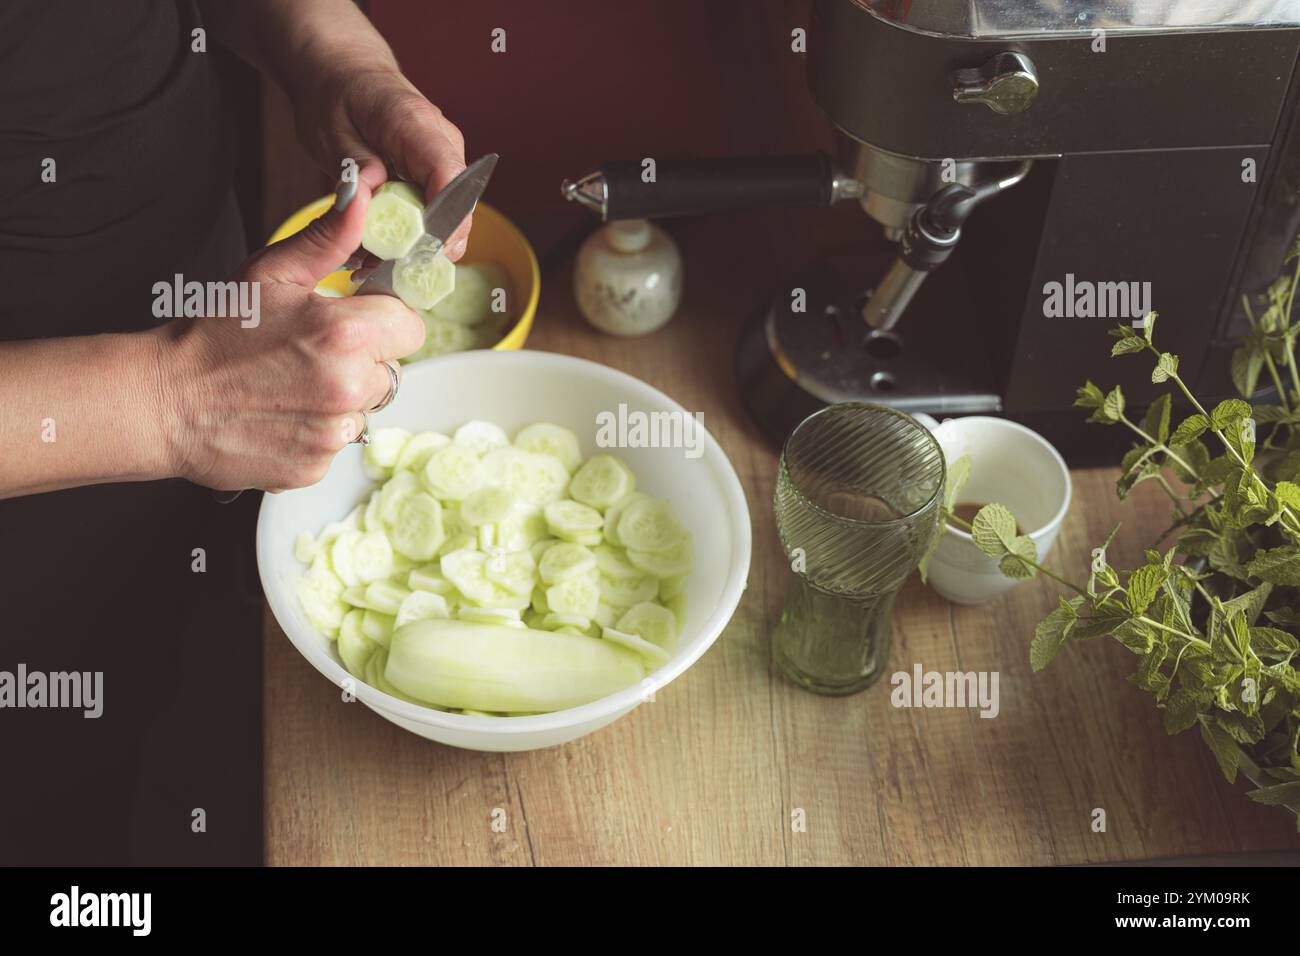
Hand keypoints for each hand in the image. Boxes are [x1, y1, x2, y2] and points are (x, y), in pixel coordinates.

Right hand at [156, 185, 425, 490]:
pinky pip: (338, 441)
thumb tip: (363, 199)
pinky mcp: (316, 466)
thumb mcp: (270, 274)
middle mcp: (347, 388)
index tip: (354, 320)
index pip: (410, 327)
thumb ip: (328, 239)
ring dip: (341, 398)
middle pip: (390, 370)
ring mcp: (333, 433)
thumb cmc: (213, 334)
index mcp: (344, 335)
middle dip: (362, 360)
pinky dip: (317, 431)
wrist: (163, 401)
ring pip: (366, 409)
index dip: (383, 320)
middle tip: (310, 353)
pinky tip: (281, 415)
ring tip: (291, 385)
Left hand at [293, 63, 471, 259]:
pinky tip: (379, 251)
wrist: (343, 73)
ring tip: (374, 265)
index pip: (450, 177)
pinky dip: (412, 235)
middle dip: (430, 246)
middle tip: (387, 272)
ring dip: (418, 246)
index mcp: (416, 124)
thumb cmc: (334, 96)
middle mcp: (441, 141)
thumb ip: (354, 165)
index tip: (418, 252)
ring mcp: (444, 158)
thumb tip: (371, 197)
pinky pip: (435, 212)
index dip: (442, 222)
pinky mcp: (437, 174)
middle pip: (458, 207)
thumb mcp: (330, 130)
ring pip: (450, 217)